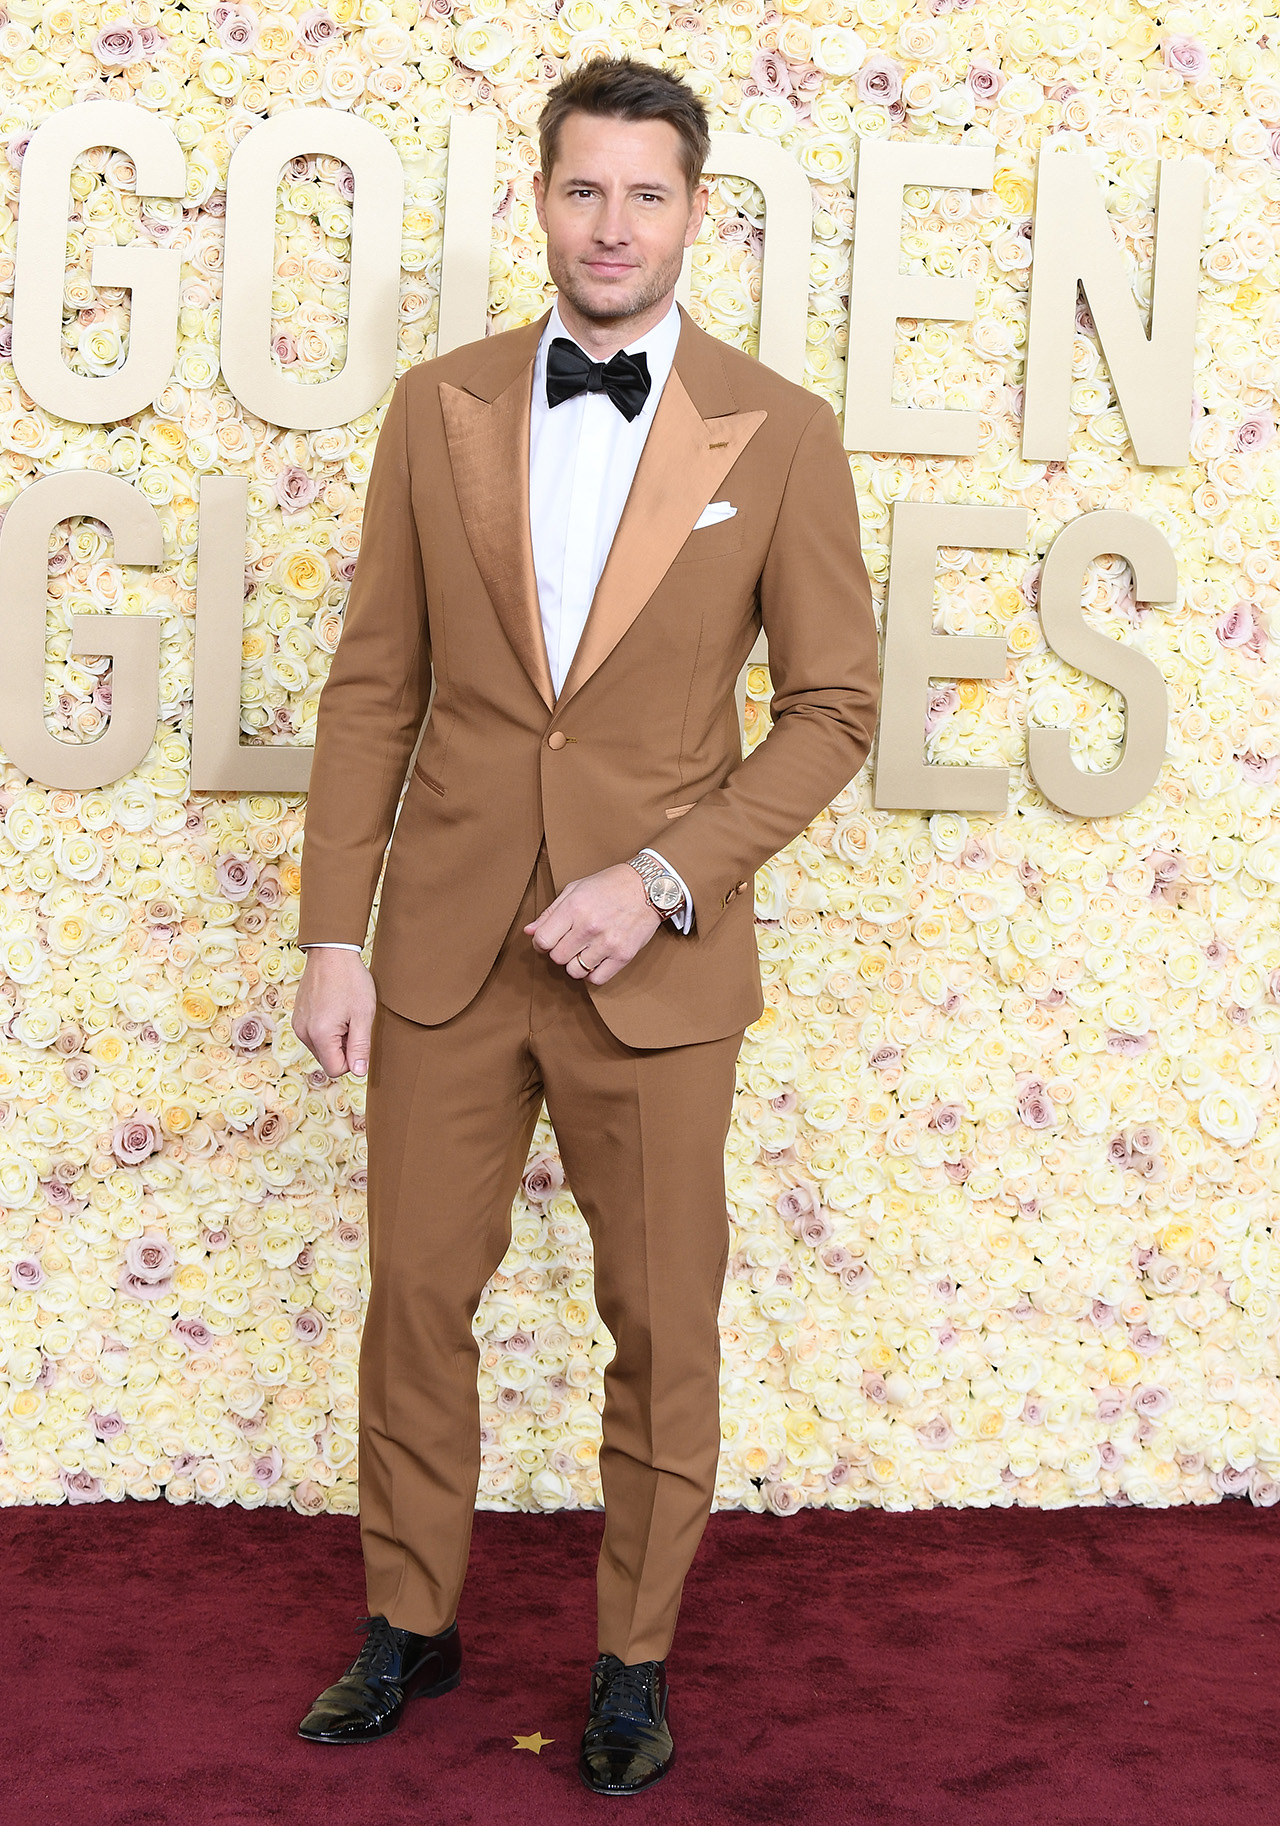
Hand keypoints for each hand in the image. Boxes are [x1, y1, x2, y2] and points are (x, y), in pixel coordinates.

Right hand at [291, 947, 377, 1077]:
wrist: (331, 952)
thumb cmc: (350, 980)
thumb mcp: (363, 1015)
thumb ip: (360, 1047)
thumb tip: (359, 1072)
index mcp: (320, 1035)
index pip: (336, 1070)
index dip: (353, 1060)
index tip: (359, 1039)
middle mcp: (303, 1033)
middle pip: (327, 1060)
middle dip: (343, 1049)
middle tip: (353, 1023)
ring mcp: (298, 1024)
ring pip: (321, 1048)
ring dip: (335, 1039)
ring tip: (344, 1014)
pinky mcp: (298, 1016)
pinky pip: (314, 1035)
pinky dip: (326, 1029)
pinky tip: (335, 1009)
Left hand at [525, 862, 662, 984]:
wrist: (649, 886)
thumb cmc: (610, 885)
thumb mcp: (576, 889)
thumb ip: (550, 912)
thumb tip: (529, 931)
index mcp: (574, 907)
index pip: (543, 940)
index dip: (540, 943)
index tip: (547, 941)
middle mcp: (589, 927)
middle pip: (557, 958)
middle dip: (559, 952)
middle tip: (569, 944)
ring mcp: (607, 943)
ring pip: (575, 971)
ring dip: (575, 964)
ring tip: (583, 952)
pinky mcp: (623, 955)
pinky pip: (597, 979)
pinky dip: (592, 974)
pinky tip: (595, 961)